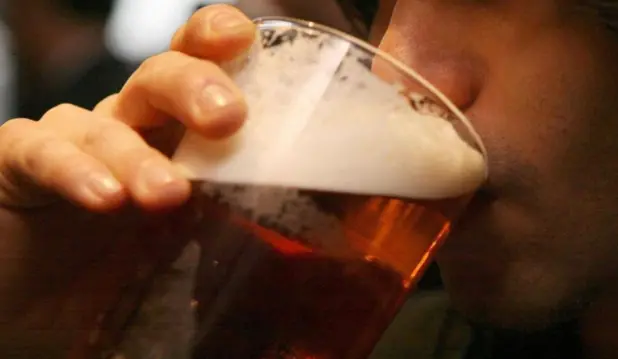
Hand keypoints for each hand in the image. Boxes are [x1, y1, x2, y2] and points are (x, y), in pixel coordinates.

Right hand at [0, 5, 255, 356]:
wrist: (39, 306)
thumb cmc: (121, 275)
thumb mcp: (190, 250)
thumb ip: (233, 230)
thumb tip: (301, 235)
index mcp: (174, 140)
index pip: (199, 73)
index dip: (217, 47)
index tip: (242, 38)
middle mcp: (126, 129)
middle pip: (158, 80)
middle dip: (193, 86)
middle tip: (227, 118)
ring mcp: (72, 143)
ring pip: (103, 121)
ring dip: (137, 155)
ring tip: (166, 195)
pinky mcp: (15, 166)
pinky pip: (38, 150)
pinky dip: (71, 169)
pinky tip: (103, 198)